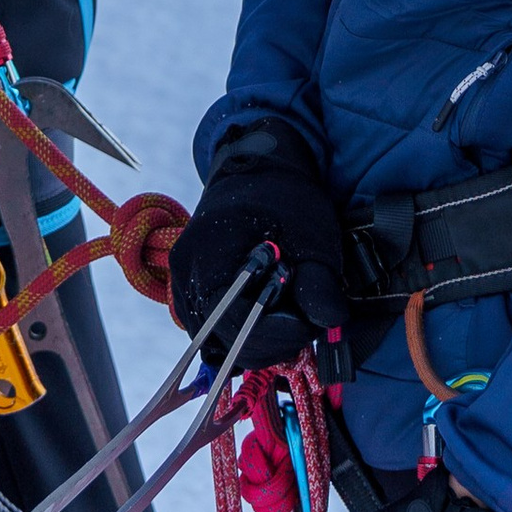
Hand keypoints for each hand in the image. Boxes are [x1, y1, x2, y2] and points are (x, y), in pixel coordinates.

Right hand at [168, 117, 348, 367]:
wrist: (257, 170)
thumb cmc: (285, 198)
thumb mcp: (313, 235)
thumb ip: (320, 282)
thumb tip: (330, 323)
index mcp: (210, 254)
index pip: (239, 321)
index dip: (281, 331)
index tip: (312, 320)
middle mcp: (186, 273)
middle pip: (227, 337)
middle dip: (274, 337)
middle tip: (305, 318)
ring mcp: (181, 284)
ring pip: (218, 341)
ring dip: (258, 339)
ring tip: (287, 313)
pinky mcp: (187, 292)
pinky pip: (211, 332)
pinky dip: (240, 334)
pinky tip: (266, 319)